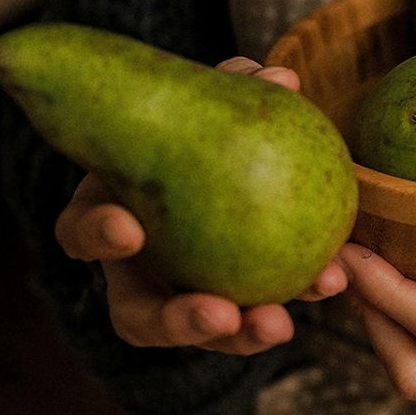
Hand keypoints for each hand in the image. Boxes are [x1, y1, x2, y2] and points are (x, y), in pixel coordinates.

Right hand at [53, 57, 348, 354]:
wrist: (237, 151)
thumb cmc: (206, 119)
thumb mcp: (213, 99)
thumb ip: (236, 86)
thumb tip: (279, 79)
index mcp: (113, 215)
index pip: (82, 232)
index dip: (96, 234)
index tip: (129, 231)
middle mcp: (140, 270)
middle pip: (141, 314)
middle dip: (177, 321)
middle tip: (220, 314)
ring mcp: (186, 295)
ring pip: (204, 331)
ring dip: (241, 335)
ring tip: (278, 324)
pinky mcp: (239, 303)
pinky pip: (263, 310)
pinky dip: (297, 293)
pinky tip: (334, 279)